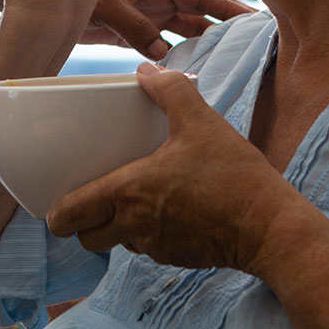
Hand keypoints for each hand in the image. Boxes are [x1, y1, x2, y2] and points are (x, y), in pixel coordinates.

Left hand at [47, 64, 301, 273]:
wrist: (271, 228)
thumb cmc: (234, 177)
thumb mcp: (201, 122)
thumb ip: (171, 91)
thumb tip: (147, 69)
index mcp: (129, 193)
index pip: (69, 216)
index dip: (57, 212)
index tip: (58, 202)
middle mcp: (134, 227)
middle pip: (86, 237)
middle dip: (83, 222)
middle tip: (93, 198)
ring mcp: (156, 247)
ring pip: (116, 243)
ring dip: (115, 227)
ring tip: (132, 199)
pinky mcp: (177, 258)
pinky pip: (147, 249)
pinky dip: (147, 234)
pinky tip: (168, 210)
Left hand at [86, 0, 255, 60]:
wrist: (47, 7)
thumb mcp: (106, 4)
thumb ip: (134, 26)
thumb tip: (164, 53)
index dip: (226, 5)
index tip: (253, 18)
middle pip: (199, 13)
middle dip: (225, 26)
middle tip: (254, 44)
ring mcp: (149, 16)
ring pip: (186, 32)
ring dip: (205, 44)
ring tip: (231, 61)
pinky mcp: (138, 34)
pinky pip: (167, 47)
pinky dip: (180, 58)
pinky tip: (194, 71)